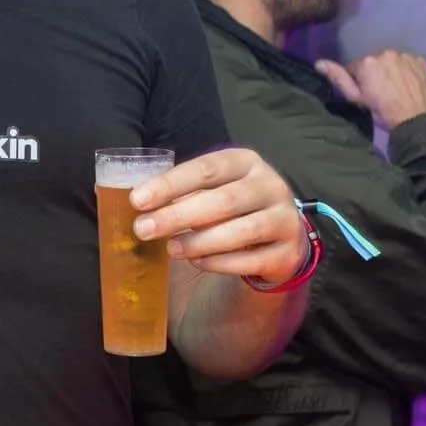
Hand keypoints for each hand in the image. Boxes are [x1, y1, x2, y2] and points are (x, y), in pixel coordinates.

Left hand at [130, 148, 306, 282]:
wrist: (281, 235)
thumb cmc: (234, 207)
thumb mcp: (214, 189)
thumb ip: (185, 193)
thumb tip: (141, 204)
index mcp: (247, 162)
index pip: (206, 169)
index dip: (170, 184)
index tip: (137, 200)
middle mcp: (271, 186)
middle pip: (222, 200)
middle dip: (177, 215)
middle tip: (143, 228)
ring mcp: (285, 220)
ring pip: (240, 232)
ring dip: (199, 242)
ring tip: (170, 249)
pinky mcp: (288, 253)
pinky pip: (250, 260)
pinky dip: (219, 262)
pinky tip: (196, 262)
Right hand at [317, 51, 425, 131]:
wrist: (418, 121)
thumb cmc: (384, 112)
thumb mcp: (357, 99)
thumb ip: (339, 78)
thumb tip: (319, 63)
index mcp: (367, 61)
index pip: (355, 67)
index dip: (359, 82)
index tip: (366, 95)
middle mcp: (386, 52)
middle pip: (374, 62)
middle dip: (375, 74)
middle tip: (382, 93)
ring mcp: (406, 55)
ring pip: (392, 61)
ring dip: (391, 71)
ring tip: (397, 89)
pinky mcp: (421, 60)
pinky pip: (408, 62)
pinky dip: (406, 71)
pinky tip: (409, 84)